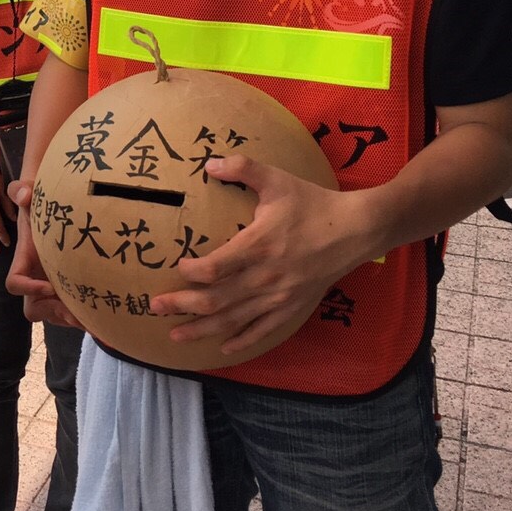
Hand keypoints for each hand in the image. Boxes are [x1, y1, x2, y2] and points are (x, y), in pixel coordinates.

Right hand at [4, 180, 81, 327]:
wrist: (55, 211)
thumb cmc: (40, 204)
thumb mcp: (30, 194)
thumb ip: (22, 190)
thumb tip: (25, 194)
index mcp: (25, 260)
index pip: (15, 283)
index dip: (28, 288)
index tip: (50, 286)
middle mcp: (36, 279)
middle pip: (34, 308)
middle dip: (54, 311)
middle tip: (77, 310)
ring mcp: (51, 288)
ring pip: (54, 315)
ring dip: (70, 318)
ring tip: (94, 315)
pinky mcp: (67, 291)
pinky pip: (70, 314)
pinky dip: (85, 318)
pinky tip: (105, 317)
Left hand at [149, 155, 366, 355]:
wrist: (357, 230)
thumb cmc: (313, 203)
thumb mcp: (276, 180)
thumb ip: (242, 168)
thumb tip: (208, 163)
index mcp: (258, 246)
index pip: (214, 268)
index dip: (190, 272)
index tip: (178, 266)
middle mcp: (265, 277)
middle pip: (215, 300)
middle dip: (181, 305)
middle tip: (154, 306)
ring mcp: (279, 297)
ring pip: (233, 320)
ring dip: (202, 329)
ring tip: (176, 335)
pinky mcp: (293, 308)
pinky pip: (263, 330)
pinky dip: (241, 340)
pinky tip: (222, 347)